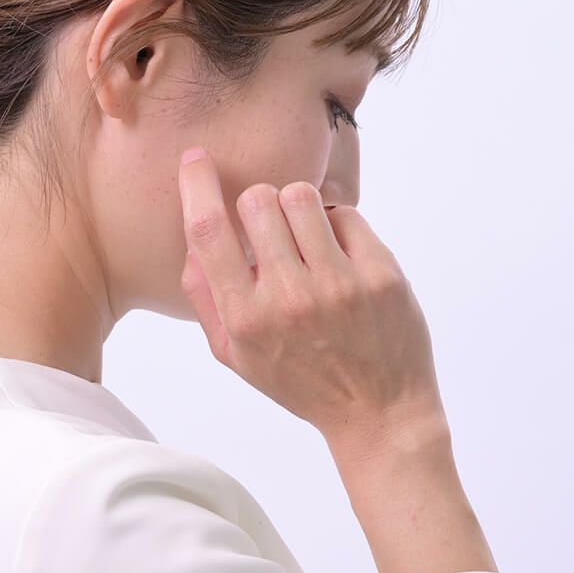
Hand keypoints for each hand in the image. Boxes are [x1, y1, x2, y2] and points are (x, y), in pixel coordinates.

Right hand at [176, 146, 448, 451]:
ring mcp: (338, 286)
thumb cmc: (301, 381)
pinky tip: (339, 257)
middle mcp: (289, 299)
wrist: (380, 413)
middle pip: (257, 201)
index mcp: (245, 319)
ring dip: (297, 208)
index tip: (196, 159)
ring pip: (301, 197)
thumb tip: (192, 244)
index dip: (197, 185)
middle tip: (272, 230)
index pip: (209, 232)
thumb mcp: (237, 356)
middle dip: (259, 205)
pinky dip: (338, 227)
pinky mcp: (381, 275)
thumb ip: (205, 300)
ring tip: (306, 239)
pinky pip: (346, 214)